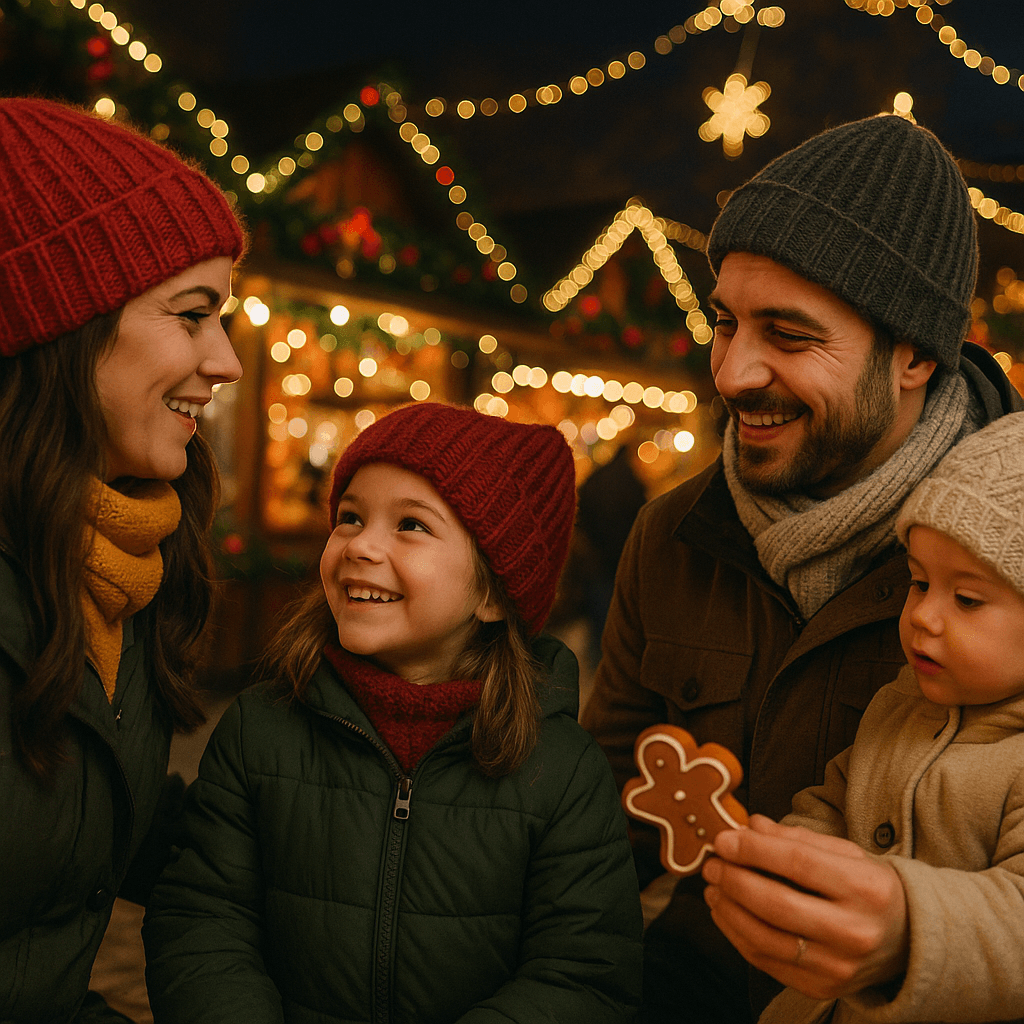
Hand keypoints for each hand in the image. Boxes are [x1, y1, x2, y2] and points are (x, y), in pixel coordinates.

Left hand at [701, 815, 908, 999]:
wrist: (907, 940)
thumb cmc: (868, 888)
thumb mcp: (844, 853)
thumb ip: (795, 839)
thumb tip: (749, 826)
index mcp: (866, 888)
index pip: (798, 863)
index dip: (753, 850)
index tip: (724, 840)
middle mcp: (855, 931)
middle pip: (777, 904)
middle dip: (734, 881)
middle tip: (712, 864)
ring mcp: (839, 966)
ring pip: (766, 938)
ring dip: (729, 910)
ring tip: (713, 888)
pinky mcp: (822, 988)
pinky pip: (767, 962)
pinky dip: (738, 936)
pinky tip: (726, 913)